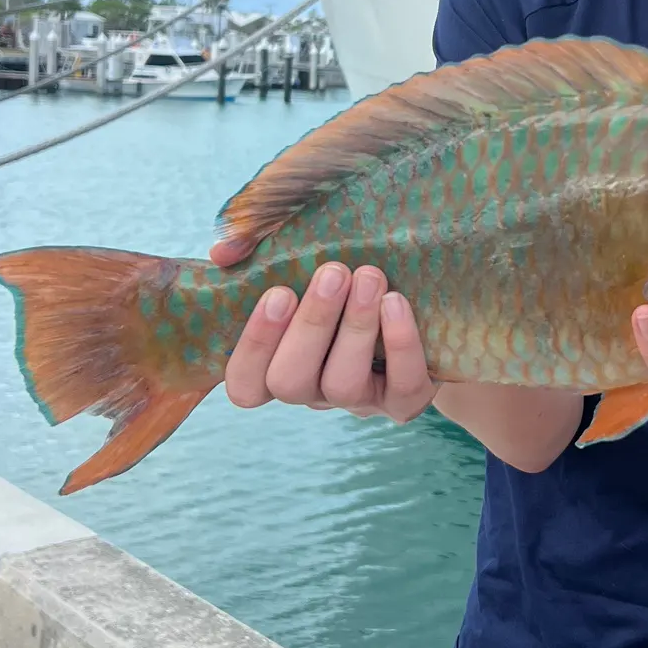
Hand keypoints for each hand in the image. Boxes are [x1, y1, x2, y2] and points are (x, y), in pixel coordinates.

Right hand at [208, 237, 436, 424]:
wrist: (423, 299)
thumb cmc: (343, 273)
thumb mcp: (300, 256)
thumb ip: (256, 248)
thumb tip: (223, 252)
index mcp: (278, 361)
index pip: (245, 384)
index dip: (254, 346)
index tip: (278, 293)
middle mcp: (312, 388)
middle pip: (290, 382)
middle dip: (311, 324)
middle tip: (332, 272)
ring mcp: (358, 400)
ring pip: (342, 385)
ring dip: (355, 327)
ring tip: (369, 276)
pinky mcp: (405, 400)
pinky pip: (402, 387)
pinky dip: (400, 345)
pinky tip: (397, 302)